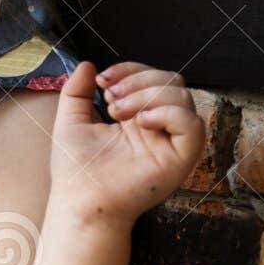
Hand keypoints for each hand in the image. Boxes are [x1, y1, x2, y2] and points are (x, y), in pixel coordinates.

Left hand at [51, 61, 203, 226]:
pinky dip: (168, 113)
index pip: (151, 77)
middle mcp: (158, 126)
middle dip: (138, 79)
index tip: (102, 80)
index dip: (130, 70)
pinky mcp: (181, 158)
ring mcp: (171, 142)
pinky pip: (193, 124)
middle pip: (171, 81)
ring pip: (182, 97)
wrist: (80, 200)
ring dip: (147, 94)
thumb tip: (87, 64)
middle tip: (109, 97)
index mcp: (136, 116)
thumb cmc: (75, 167)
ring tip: (117, 111)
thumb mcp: (70, 120)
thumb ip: (75, 91)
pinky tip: (142, 121)